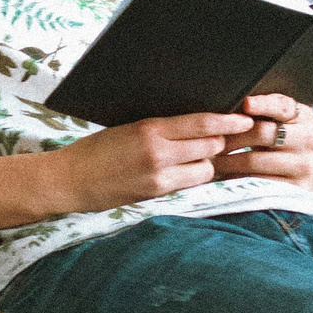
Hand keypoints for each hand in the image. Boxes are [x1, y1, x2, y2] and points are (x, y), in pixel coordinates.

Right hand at [50, 112, 254, 215]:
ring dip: (207, 162)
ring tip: (200, 156)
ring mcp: (158, 177)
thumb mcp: (128, 128)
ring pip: (204, 168)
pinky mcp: (155, 194)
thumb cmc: (95, 150)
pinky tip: (186, 171)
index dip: (227, 121)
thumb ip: (160, 128)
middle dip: (220, 142)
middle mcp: (157, 153)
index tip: (244, 118)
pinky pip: (188, 184)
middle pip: (209, 146)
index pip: (200, 123)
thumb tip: (194, 125)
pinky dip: (192, 176)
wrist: (69, 180)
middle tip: (228, 137)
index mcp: (150, 129)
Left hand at [219, 95, 312, 212]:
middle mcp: (306, 141)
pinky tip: (224, 177)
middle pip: (261, 134)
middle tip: (209, 139)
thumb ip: (273, 109)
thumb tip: (235, 101)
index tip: (245, 103)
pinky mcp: (295, 190)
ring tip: (210, 160)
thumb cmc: (301, 141)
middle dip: (230, 136)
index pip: (283, 106)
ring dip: (227, 161)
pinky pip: (258, 184)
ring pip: (255, 162)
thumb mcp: (296, 121)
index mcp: (304, 118)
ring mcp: (302, 167)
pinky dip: (237, 180)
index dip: (264, 104)